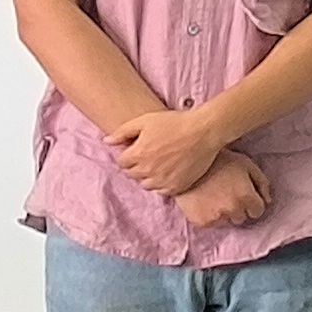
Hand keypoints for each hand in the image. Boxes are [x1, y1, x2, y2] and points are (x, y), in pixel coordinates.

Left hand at [106, 105, 225, 198]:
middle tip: (149, 154)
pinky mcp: (176, 187)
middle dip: (136, 165)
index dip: (128, 154)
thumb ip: (123, 132)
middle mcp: (147, 171)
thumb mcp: (145, 120)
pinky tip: (168, 171)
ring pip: (146, 184)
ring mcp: (162, 181)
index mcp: (137, 154)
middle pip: (132, 174)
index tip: (138, 148)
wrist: (204, 131)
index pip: (121, 162)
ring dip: (148, 176)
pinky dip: (162, 184)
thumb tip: (106, 141)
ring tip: (159, 163)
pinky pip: (162, 191)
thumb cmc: (175, 122)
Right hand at [175, 152, 270, 230]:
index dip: (252, 201)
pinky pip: (212, 224)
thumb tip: (268, 200)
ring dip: (224, 213)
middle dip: (238, 207)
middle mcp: (232, 209)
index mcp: (246, 196)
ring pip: (227, 222)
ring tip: (215, 196)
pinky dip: (210, 215)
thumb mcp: (246, 164)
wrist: (187, 161)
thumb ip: (262, 182)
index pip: (258, 211)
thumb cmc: (218, 160)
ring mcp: (216, 217)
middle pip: (242, 217)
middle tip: (227, 193)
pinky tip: (205, 201)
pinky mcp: (201, 221)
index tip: (244, 194)